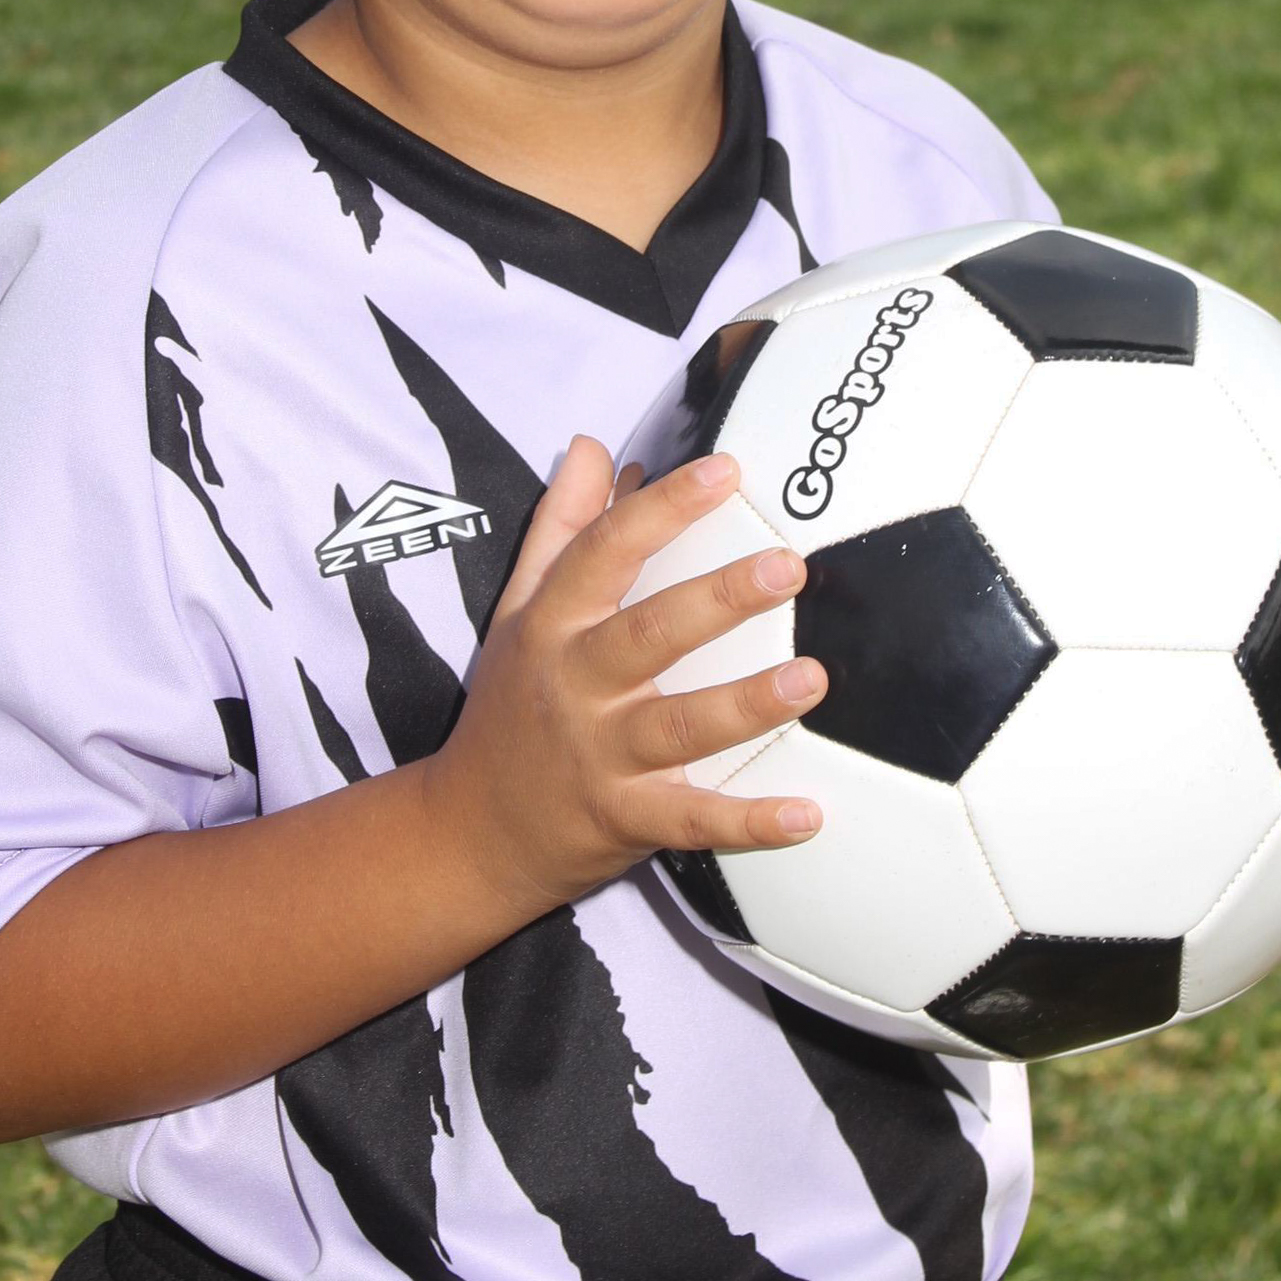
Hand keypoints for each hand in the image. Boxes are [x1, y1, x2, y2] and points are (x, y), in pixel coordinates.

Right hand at [425, 437, 825, 924]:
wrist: (468, 831)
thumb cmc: (509, 707)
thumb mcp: (517, 611)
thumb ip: (559, 528)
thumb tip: (592, 448)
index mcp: (552, 626)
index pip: (605, 552)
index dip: (663, 508)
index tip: (724, 471)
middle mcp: (574, 686)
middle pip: (650, 634)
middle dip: (719, 600)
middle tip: (788, 567)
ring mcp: (599, 757)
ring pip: (679, 727)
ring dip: (746, 704)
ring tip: (812, 677)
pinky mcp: (624, 820)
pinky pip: (692, 821)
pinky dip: (749, 824)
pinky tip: (807, 814)